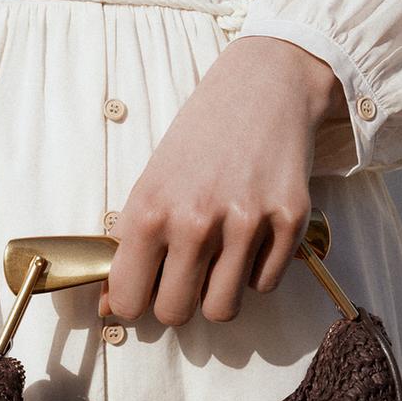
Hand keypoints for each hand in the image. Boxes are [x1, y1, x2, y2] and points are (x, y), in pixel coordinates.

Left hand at [96, 36, 349, 324]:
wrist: (262, 87)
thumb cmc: (199, 139)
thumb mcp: (150, 182)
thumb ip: (130, 243)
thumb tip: (111, 305)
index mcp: (150, 210)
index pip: (129, 301)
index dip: (134, 301)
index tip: (145, 288)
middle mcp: (196, 220)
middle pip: (176, 313)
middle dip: (177, 301)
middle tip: (184, 274)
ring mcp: (246, 222)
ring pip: (223, 309)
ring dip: (218, 292)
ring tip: (219, 258)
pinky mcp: (290, 221)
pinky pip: (264, 284)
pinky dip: (256, 270)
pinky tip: (252, 236)